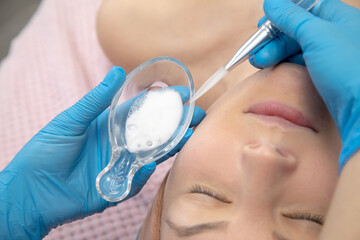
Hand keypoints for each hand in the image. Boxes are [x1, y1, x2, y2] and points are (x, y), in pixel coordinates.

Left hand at [0, 66, 205, 238]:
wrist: (31, 191)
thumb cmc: (46, 151)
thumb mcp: (71, 120)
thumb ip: (96, 100)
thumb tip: (117, 72)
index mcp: (110, 124)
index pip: (143, 110)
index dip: (162, 102)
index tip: (182, 94)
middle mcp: (120, 143)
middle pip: (154, 131)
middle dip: (176, 123)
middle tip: (197, 115)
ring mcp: (121, 164)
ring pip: (152, 153)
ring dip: (171, 145)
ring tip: (190, 136)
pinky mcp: (119, 185)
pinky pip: (138, 178)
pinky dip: (146, 171)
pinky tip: (152, 164)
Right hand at [249, 0, 359, 170]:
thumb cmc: (349, 68)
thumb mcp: (316, 35)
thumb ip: (291, 18)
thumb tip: (271, 3)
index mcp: (341, 18)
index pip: (306, 8)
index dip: (282, 15)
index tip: (263, 25)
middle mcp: (337, 35)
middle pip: (297, 29)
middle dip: (273, 39)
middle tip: (257, 51)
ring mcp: (332, 57)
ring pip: (296, 48)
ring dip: (275, 53)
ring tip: (258, 62)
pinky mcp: (326, 77)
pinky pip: (300, 65)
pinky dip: (285, 65)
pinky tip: (273, 69)